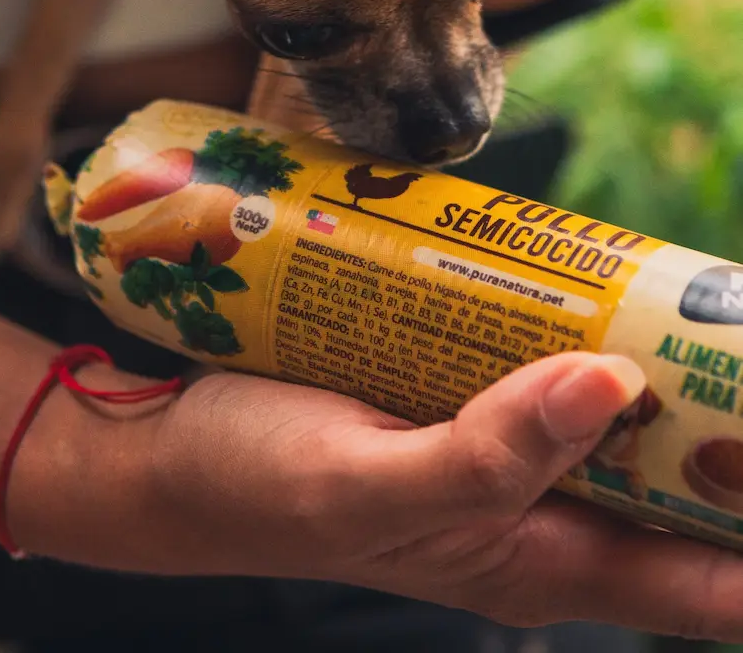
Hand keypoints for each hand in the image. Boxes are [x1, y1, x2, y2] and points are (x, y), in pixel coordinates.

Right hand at [32, 352, 742, 638]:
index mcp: (535, 563)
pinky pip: (558, 361)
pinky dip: (594, 325)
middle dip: (733, 428)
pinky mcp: (472, 394)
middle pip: (689, 489)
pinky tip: (602, 275)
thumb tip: (609, 387)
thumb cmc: (257, 488)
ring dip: (677, 368)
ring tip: (705, 298)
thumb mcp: (365, 489)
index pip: (705, 582)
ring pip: (631, 416)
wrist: (171, 450)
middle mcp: (540, 512)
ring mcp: (509, 450)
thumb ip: (486, 457)